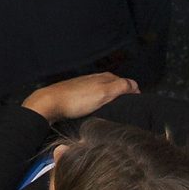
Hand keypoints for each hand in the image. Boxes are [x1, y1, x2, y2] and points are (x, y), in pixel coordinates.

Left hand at [22, 71, 138, 123]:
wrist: (50, 103)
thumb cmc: (77, 99)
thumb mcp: (103, 92)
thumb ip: (120, 87)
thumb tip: (135, 85)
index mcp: (104, 77)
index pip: (126, 82)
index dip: (133, 93)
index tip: (137, 104)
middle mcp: (96, 79)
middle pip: (115, 86)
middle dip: (123, 95)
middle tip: (128, 109)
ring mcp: (85, 86)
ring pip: (104, 91)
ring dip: (111, 99)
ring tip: (115, 112)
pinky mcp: (77, 94)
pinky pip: (94, 97)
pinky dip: (100, 102)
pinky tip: (98, 110)